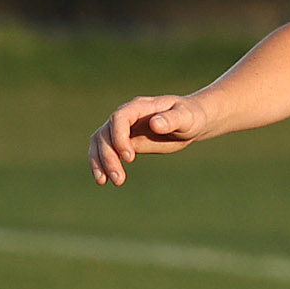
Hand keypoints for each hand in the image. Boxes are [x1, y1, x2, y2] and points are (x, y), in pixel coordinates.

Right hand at [89, 94, 213, 183]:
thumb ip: (172, 119)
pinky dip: (100, 163)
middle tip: (119, 179)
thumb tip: (154, 124)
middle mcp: (126, 116)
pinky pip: (105, 150)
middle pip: (106, 133)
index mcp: (140, 107)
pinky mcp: (123, 141)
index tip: (130, 158)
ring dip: (99, 161)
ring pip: (100, 142)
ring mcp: (122, 128)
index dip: (119, 137)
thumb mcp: (186, 117)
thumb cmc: (190, 116)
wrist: (190, 122)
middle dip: (109, 156)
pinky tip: (103, 180)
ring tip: (104, 182)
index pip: (120, 118)